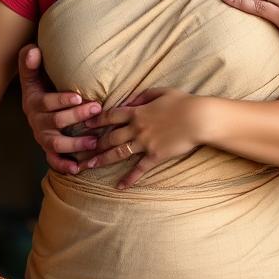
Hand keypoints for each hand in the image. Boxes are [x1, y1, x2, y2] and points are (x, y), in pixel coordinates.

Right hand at [19, 45, 102, 174]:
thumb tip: (33, 50)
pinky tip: (78, 168)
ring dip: (75, 144)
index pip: (46, 103)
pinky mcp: (48, 149)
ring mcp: (42, 137)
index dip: (62, 101)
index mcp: (34, 103)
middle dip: (76, 117)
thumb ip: (30, 61)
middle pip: (56, 123)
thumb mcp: (32, 73)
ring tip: (94, 141)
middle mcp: (37, 122)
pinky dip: (64, 165)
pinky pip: (53, 160)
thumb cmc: (39, 86)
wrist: (35, 105)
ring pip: (57, 144)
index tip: (79, 97)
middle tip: (96, 110)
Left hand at [80, 88, 204, 188]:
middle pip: (109, 137)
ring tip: (89, 166)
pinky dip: (129, 179)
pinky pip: (139, 169)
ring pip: (118, 153)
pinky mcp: (155, 156)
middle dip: (93, 144)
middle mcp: (137, 128)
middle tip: (79, 150)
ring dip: (102, 160)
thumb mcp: (162, 92)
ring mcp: (145, 143)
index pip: (110, 116)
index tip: (84, 125)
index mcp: (137, 112)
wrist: (199, 119)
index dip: (96, 120)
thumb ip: (143, 96)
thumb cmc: (184, 103)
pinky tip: (119, 186)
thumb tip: (130, 100)